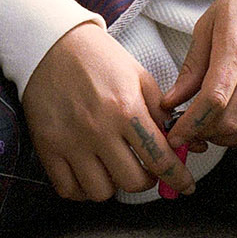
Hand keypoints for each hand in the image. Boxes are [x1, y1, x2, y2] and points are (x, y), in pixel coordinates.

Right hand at [20, 21, 194, 201]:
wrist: (51, 44)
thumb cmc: (98, 59)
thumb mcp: (138, 77)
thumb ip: (163, 113)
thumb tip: (188, 145)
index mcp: (126, 108)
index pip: (160, 158)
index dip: (178, 178)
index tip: (185, 185)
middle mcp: (99, 129)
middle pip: (133, 182)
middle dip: (147, 180)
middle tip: (146, 168)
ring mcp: (71, 142)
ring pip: (101, 193)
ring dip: (114, 185)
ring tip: (115, 168)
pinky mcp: (48, 148)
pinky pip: (69, 190)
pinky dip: (83, 190)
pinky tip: (90, 173)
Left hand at [165, 0, 236, 150]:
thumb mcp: (207, 28)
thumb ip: (191, 69)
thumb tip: (170, 103)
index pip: (213, 99)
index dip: (190, 125)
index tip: (174, 136)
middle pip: (232, 121)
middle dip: (205, 134)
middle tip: (191, 132)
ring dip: (227, 139)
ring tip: (211, 129)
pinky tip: (236, 125)